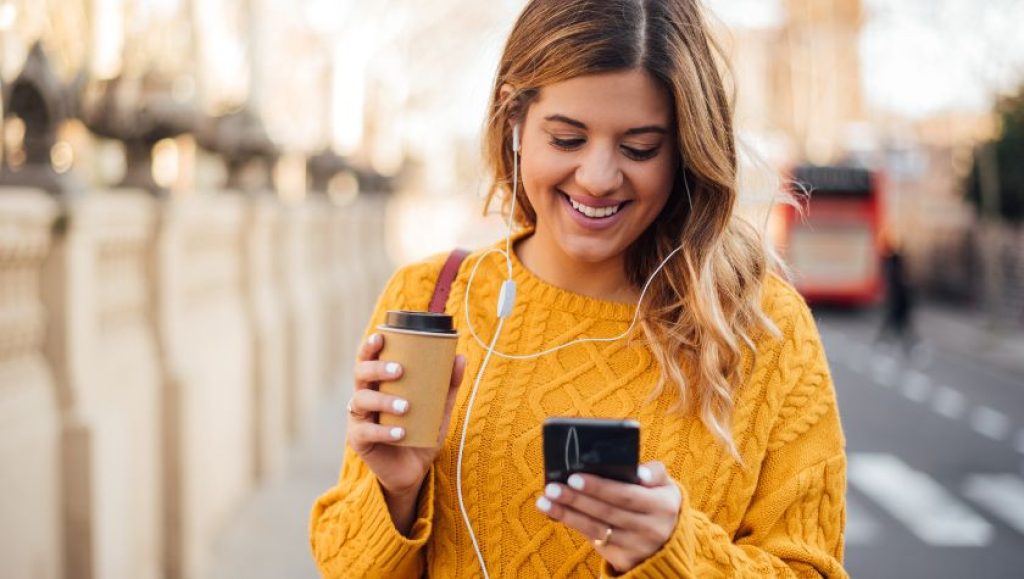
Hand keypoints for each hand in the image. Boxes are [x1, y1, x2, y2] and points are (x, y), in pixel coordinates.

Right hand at [347, 332, 466, 497]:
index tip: (381, 336)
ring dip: (383, 400)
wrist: (412, 471)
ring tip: (406, 407)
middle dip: (377, 368)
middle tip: (400, 370)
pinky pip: (366, 432)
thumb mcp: (438, 409)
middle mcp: (364, 397)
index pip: (368, 359)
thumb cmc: (421, 434)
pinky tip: (400, 432)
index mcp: (378, 384)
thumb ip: (448, 386)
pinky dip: (384, 431)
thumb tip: (461, 357)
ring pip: (361, 400)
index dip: (370, 346)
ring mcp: (359, 419)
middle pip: (360, 374)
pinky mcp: (358, 441)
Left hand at [535, 462, 681, 573]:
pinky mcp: (624, 559)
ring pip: (596, 529)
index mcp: (662, 506)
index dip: (599, 487)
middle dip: (577, 499)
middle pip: (606, 512)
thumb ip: (655, 473)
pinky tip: (555, 513)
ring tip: (545, 500)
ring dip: (567, 514)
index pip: (626, 495)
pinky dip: (573, 524)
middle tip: (553, 487)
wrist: (669, 542)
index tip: (575, 477)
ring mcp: (636, 547)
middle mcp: (651, 530)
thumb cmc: (658, 504)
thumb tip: (638, 471)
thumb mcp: (666, 486)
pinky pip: (594, 540)